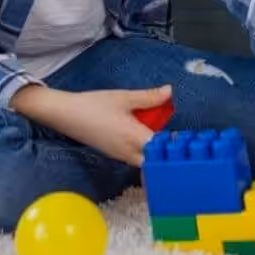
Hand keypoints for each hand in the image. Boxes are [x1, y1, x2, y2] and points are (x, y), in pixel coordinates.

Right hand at [11, 85, 169, 166]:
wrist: (65, 115)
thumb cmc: (93, 105)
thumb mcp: (124, 97)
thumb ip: (149, 97)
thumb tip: (170, 91)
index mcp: (133, 137)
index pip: (162, 149)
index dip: (175, 145)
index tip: (188, 138)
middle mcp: (128, 152)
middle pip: (156, 162)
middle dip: (167, 154)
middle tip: (178, 140)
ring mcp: (120, 156)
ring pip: (146, 161)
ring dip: (156, 152)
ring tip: (164, 137)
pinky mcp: (114, 154)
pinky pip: (136, 157)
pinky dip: (145, 150)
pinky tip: (145, 135)